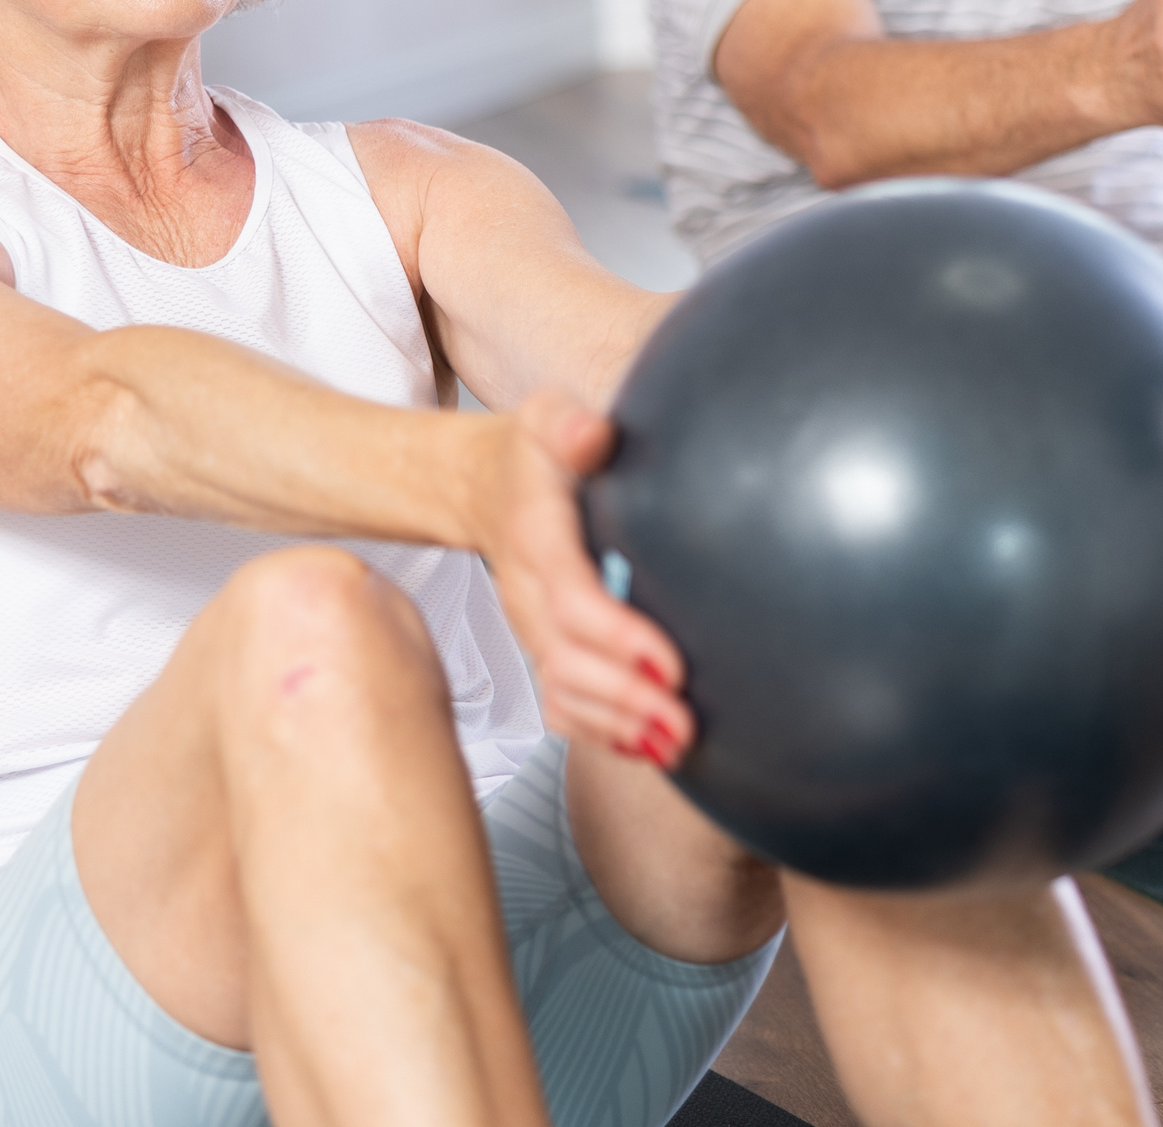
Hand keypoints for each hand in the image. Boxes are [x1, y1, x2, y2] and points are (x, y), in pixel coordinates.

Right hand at [479, 389, 692, 767]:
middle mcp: (529, 593)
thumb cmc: (529, 450)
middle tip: (685, 723)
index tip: (669, 664)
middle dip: (627, 699)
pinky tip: (645, 746)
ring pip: (564, 692)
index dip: (618, 638)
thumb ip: (568, 424)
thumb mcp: (545, 416)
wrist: (477, 484)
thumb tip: (594, 434)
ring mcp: (532, 627)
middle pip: (569, 662)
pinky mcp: (542, 646)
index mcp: (536, 537)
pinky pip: (561, 703)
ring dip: (618, 726)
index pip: (573, 600)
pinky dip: (600, 732)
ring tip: (675, 742)